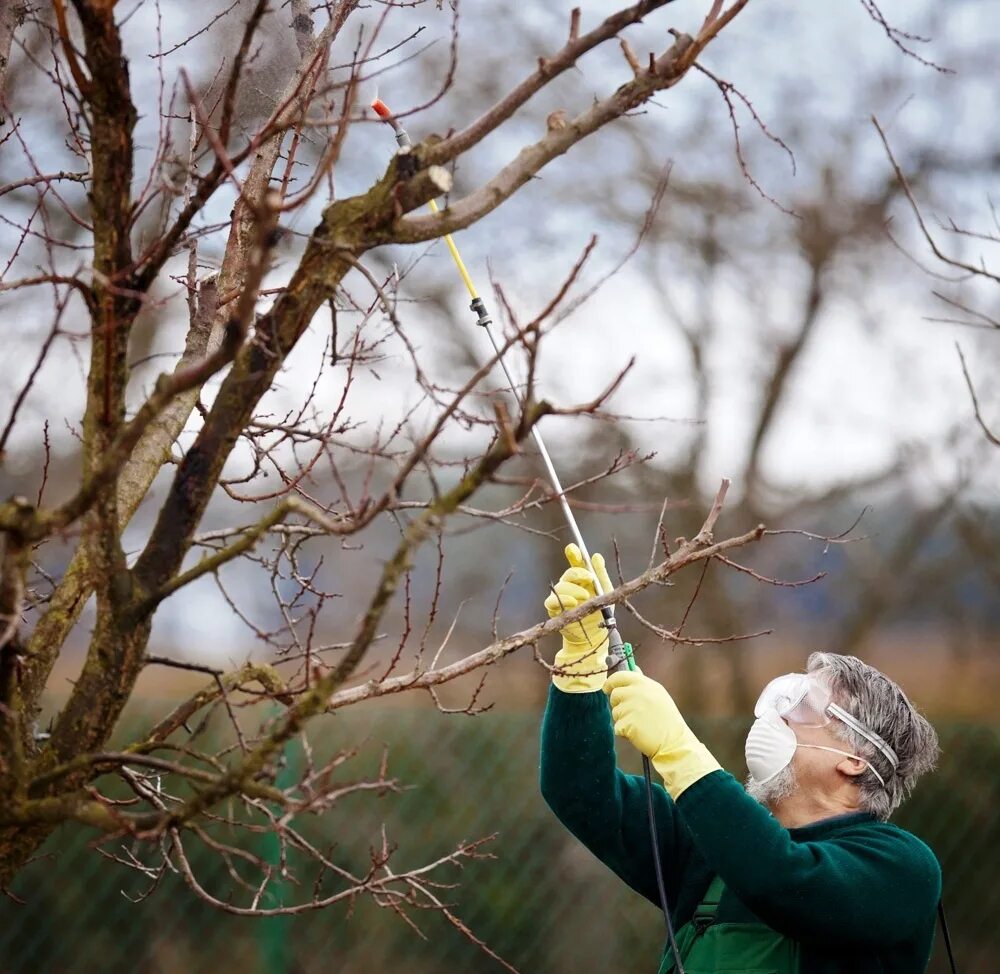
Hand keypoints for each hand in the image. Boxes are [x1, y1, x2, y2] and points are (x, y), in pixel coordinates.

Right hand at [545, 543, 611, 691]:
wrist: (596, 637)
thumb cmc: (601, 613)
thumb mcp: (606, 592)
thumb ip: (600, 575)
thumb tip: (596, 557)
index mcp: (583, 579)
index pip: (576, 562)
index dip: (573, 554)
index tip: (573, 549)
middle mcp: (571, 585)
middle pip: (568, 573)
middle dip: (577, 573)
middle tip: (588, 578)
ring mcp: (561, 597)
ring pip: (561, 586)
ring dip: (573, 589)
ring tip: (584, 596)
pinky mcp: (554, 610)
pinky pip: (552, 601)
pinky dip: (562, 600)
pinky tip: (572, 602)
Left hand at [604, 669, 686, 758]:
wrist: (674, 742)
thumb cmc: (666, 719)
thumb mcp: (658, 694)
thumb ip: (642, 682)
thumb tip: (633, 668)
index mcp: (645, 684)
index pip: (620, 676)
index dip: (610, 682)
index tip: (607, 688)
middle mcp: (637, 693)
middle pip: (614, 695)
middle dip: (617, 704)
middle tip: (630, 713)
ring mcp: (632, 708)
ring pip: (615, 712)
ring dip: (622, 720)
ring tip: (639, 724)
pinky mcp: (628, 723)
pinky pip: (617, 727)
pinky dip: (624, 732)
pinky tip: (638, 733)